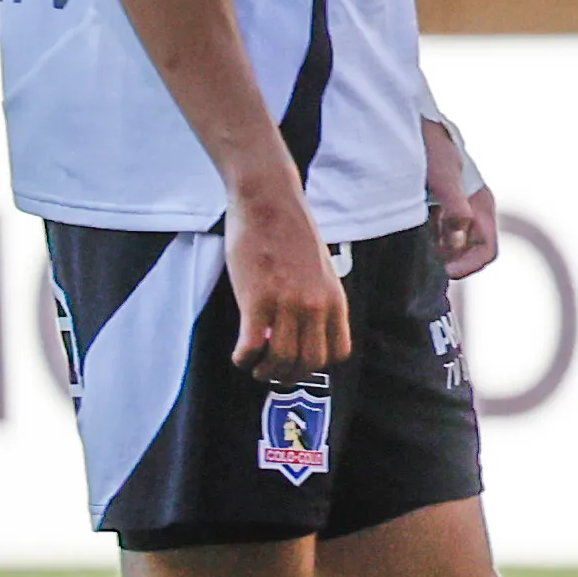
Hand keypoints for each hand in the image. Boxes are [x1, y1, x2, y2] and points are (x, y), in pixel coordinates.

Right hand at [225, 175, 348, 380]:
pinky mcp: (258, 299)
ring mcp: (288, 304)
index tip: (299, 361)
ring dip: (265, 371)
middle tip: (271, 371)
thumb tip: (306, 327)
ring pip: (281, 360)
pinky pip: (252, 347)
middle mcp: (315, 306)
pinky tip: (239, 355)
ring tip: (254, 365)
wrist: (269, 202)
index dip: (317, 365)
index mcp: (334, 299)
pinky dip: (244, 359)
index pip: (338, 352)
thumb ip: (317, 299)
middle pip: (309, 363)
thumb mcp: (320, 270)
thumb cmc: (290, 233)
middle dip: (289, 375)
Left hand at [424, 117, 498, 278]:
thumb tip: (460, 240)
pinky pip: (440, 233)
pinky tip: (409, 233)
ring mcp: (457, 208)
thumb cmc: (430, 147)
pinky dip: (428, 240)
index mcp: (481, 205)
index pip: (487, 250)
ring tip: (414, 246)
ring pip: (454, 243)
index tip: (443, 270)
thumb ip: (455, 208)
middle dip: (450, 260)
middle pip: (470, 250)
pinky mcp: (440, 206)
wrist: (411, 123)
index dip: (468, 265)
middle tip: (424, 261)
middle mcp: (474, 209)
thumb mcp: (442, 178)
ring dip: (437, 251)